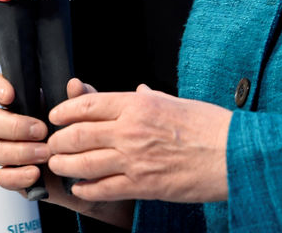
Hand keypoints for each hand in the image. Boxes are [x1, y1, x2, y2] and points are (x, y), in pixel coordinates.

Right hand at [0, 74, 133, 227]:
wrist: (87, 165)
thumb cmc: (80, 131)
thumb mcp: (84, 111)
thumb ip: (80, 97)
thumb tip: (74, 84)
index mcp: (24, 102)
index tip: (10, 96)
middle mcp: (11, 125)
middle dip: (14, 126)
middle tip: (41, 131)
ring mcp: (9, 150)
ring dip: (21, 152)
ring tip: (46, 154)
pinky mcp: (12, 174)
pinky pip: (2, 177)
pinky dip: (18, 176)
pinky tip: (35, 173)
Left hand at [48, 85, 231, 203]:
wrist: (230, 154)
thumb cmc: (208, 125)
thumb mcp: (176, 101)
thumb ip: (151, 98)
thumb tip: (137, 93)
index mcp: (139, 105)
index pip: (89, 104)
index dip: (65, 110)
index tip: (57, 115)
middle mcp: (131, 130)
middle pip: (78, 135)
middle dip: (58, 140)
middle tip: (51, 143)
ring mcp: (134, 160)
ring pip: (83, 164)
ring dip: (65, 165)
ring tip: (58, 164)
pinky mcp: (141, 186)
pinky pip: (102, 189)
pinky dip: (85, 188)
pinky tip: (80, 187)